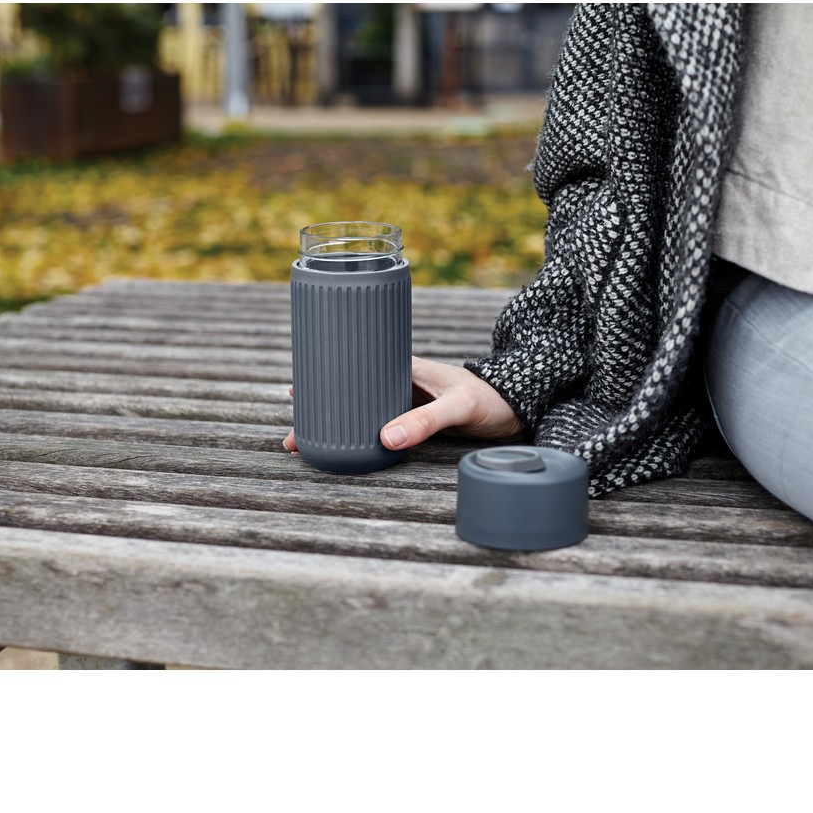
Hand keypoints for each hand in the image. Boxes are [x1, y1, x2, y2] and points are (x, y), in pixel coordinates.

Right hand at [282, 356, 523, 453]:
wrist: (519, 408)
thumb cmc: (492, 399)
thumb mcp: (459, 407)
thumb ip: (426, 421)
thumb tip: (385, 438)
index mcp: (405, 365)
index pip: (355, 365)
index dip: (323, 377)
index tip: (294, 390)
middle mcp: (400, 380)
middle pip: (350, 391)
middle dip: (319, 410)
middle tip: (293, 434)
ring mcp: (406, 400)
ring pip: (360, 410)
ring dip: (335, 424)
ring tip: (306, 444)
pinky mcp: (416, 418)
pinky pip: (376, 423)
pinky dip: (356, 433)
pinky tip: (344, 448)